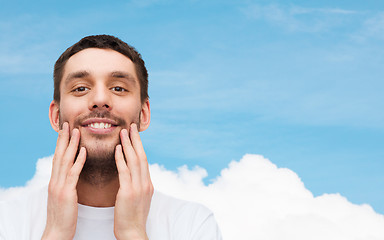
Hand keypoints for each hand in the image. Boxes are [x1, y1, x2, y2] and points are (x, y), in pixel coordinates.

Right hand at [42, 122, 85, 239]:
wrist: (57, 232)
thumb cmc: (64, 216)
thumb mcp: (64, 196)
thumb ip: (67, 184)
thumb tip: (72, 174)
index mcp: (56, 181)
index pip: (58, 158)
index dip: (62, 143)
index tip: (66, 130)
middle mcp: (55, 181)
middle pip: (59, 155)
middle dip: (64, 138)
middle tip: (68, 123)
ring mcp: (59, 186)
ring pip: (65, 160)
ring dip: (71, 144)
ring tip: (76, 130)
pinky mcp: (66, 193)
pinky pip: (73, 174)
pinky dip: (78, 161)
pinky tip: (84, 151)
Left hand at [114, 123, 153, 239]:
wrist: (133, 233)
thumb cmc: (132, 218)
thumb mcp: (139, 199)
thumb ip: (137, 185)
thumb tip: (134, 175)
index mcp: (148, 184)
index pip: (144, 160)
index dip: (139, 146)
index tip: (135, 135)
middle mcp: (146, 183)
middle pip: (141, 156)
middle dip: (136, 140)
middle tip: (131, 126)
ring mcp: (139, 187)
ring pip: (134, 160)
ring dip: (128, 145)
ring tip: (123, 132)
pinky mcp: (128, 192)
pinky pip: (125, 171)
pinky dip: (121, 158)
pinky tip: (117, 149)